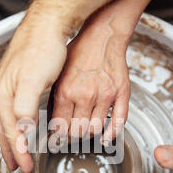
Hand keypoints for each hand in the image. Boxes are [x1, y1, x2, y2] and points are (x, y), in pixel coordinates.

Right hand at [0, 21, 66, 172]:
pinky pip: (13, 112)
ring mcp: (9, 88)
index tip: (25, 168)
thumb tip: (21, 131)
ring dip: (11, 140)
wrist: (48, 26)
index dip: (18, 151)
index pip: (10, 132)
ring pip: (7, 122)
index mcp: (4, 95)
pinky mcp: (18, 83)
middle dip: (10, 151)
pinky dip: (15, 126)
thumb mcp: (33, 79)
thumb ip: (25, 107)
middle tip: (16, 167)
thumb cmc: (41, 48)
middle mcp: (3, 93)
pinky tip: (19, 127)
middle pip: (4, 129)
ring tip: (14, 154)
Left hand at [52, 19, 130, 141]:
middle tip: (72, 134)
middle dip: (73, 136)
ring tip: (86, 129)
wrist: (102, 36)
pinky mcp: (121, 94)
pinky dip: (112, 134)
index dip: (59, 135)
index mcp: (66, 91)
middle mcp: (85, 94)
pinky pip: (119, 121)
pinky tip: (106, 137)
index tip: (59, 137)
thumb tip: (52, 121)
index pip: (60, 126)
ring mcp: (104, 95)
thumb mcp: (58, 74)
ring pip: (95, 129)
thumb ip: (54, 98)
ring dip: (90, 133)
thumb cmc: (79, 52)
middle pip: (78, 132)